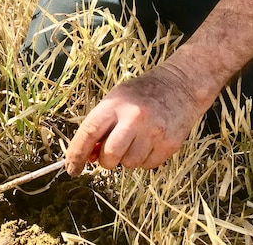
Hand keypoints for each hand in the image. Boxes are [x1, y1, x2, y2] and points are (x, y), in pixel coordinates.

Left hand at [64, 63, 214, 175]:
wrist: (181, 84)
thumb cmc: (142, 93)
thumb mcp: (116, 99)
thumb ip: (101, 126)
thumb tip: (89, 156)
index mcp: (115, 104)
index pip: (88, 133)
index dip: (76, 154)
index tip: (72, 168)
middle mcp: (133, 118)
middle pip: (109, 156)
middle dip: (106, 160)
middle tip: (111, 152)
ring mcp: (153, 132)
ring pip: (128, 164)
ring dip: (127, 159)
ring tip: (136, 140)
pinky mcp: (169, 144)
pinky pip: (147, 165)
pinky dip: (144, 159)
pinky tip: (149, 142)